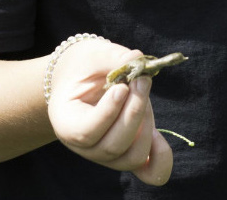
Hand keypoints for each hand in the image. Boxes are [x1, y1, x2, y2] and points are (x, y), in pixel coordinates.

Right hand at [46, 38, 172, 184]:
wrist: (82, 79)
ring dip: (146, 125)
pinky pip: (149, 171)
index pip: (86, 132)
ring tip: (144, 93)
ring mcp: (107, 155)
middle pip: (113, 146)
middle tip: (141, 80)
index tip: (123, 87)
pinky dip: (161, 159)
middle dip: (134, 111)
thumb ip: (114, 57)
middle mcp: (83, 147)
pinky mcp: (129, 153)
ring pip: (132, 157)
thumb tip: (139, 59)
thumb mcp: (93, 55)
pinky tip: (160, 136)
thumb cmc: (85, 67)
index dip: (109, 112)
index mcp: (65, 123)